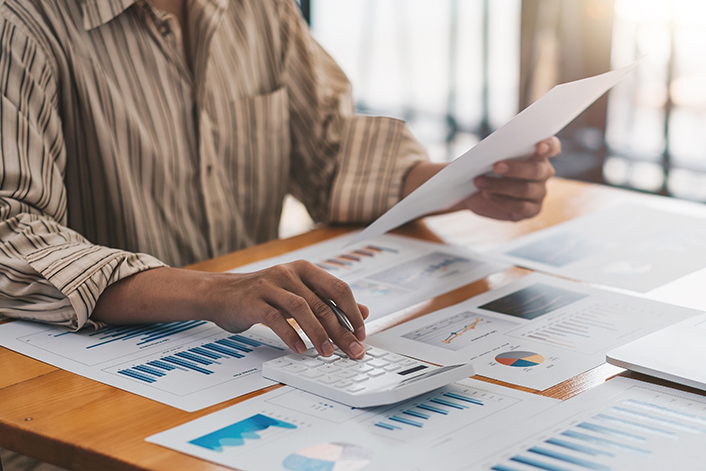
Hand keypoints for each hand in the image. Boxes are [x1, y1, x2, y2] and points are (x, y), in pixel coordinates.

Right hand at [92, 264, 369, 358]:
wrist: (219, 294)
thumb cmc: (263, 296)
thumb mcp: (298, 294)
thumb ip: (328, 301)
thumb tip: (364, 312)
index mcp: (305, 269)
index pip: (338, 288)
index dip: (353, 312)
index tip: (361, 334)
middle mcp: (289, 272)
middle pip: (323, 302)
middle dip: (341, 330)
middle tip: (352, 350)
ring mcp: (270, 284)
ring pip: (302, 308)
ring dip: (318, 334)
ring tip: (328, 353)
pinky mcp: (253, 300)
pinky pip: (276, 318)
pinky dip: (291, 335)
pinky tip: (300, 350)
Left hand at [464, 137, 559, 220]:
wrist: (476, 192)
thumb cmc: (486, 169)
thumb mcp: (489, 158)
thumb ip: (498, 153)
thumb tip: (493, 153)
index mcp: (538, 154)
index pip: (552, 147)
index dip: (549, 146)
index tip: (539, 146)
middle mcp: (543, 173)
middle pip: (537, 170)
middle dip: (516, 168)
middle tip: (495, 166)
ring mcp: (539, 192)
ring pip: (526, 189)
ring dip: (500, 186)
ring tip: (480, 182)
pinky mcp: (532, 210)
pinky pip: (521, 207)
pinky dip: (502, 201)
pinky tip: (488, 195)